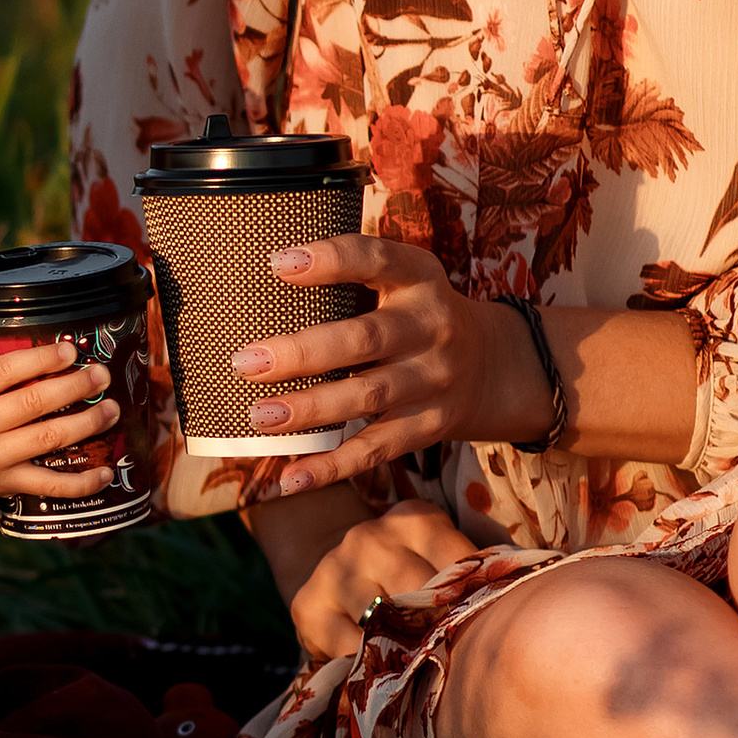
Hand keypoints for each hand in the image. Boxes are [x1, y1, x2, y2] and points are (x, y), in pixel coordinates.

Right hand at [0, 334, 118, 501]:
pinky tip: (106, 472)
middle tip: (101, 375)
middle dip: (74, 386)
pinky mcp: (6, 485)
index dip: (41, 359)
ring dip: (86, 424)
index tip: (70, 349)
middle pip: (33, 402)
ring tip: (111, 410)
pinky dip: (81, 483)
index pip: (5, 371)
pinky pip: (49, 486)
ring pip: (47, 439)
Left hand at [230, 231, 550, 496]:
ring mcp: (434, 380)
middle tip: (246, 362)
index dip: (331, 260)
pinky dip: (332, 467)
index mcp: (419, 277)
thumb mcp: (402, 280)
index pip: (376, 259)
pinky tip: (291, 478)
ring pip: (368, 397)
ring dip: (310, 410)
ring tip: (259, 415)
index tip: (277, 263)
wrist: (492, 365)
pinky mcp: (429, 426)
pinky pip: (377, 449)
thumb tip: (259, 274)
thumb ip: (350, 276)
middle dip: (302, 352)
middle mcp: (431, 326)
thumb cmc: (414, 314)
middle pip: (365, 339)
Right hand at [284, 503, 481, 663]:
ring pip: (381, 626)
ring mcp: (334, 569)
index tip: (492, 629)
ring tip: (425, 671)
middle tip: (464, 662)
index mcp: (415, 520)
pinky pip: (348, 651)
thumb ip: (476, 576)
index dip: (478, 602)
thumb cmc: (410, 573)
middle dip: (442, 631)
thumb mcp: (442, 559)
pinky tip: (386, 674)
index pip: (460, 564)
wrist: (336, 571)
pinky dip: (370, 668)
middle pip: (419, 595)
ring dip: (405, 654)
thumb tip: (525, 597)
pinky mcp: (307, 605)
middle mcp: (369, 538)